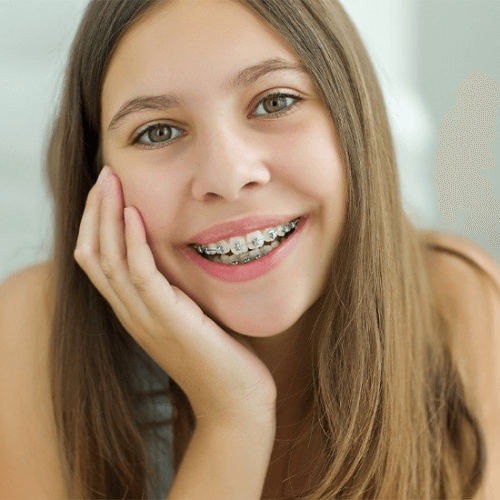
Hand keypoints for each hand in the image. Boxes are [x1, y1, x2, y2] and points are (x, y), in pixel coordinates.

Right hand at [74, 166, 276, 427]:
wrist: (236, 402)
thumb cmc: (220, 357)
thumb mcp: (192, 314)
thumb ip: (178, 289)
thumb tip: (183, 255)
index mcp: (135, 311)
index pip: (98, 261)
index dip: (97, 223)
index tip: (109, 189)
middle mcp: (131, 314)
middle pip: (93, 254)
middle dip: (95, 211)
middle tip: (104, 175)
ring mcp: (145, 319)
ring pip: (107, 260)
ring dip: (106, 216)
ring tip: (110, 181)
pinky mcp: (167, 320)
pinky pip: (140, 274)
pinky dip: (133, 242)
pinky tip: (135, 214)